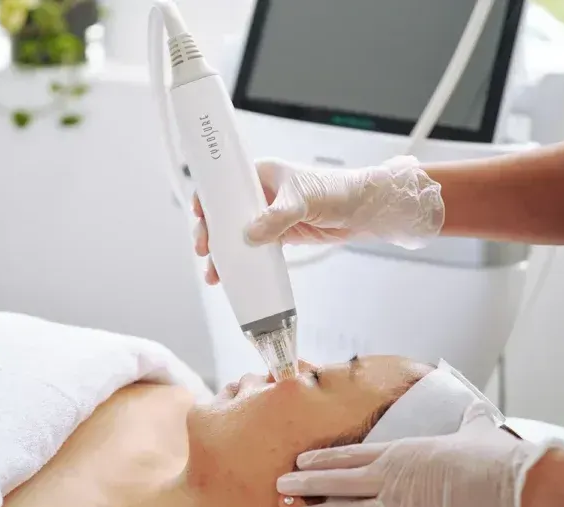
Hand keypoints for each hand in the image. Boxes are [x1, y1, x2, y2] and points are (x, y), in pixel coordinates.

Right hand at [193, 156, 443, 284]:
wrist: (363, 211)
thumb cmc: (336, 190)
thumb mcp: (302, 200)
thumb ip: (276, 218)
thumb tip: (251, 235)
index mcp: (261, 174)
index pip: (225, 183)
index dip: (209, 198)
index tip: (199, 214)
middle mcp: (260, 194)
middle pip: (225, 214)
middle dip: (212, 233)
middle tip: (205, 249)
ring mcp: (268, 216)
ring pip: (237, 234)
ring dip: (225, 253)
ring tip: (215, 272)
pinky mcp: (278, 235)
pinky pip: (254, 249)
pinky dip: (244, 261)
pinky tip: (236, 274)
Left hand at [275, 402, 556, 506]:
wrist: (508, 484)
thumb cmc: (492, 461)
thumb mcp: (476, 434)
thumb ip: (467, 422)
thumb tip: (473, 409)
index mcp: (401, 454)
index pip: (351, 454)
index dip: (324, 457)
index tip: (303, 458)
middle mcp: (390, 479)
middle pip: (336, 480)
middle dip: (306, 483)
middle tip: (280, 484)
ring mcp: (395, 505)